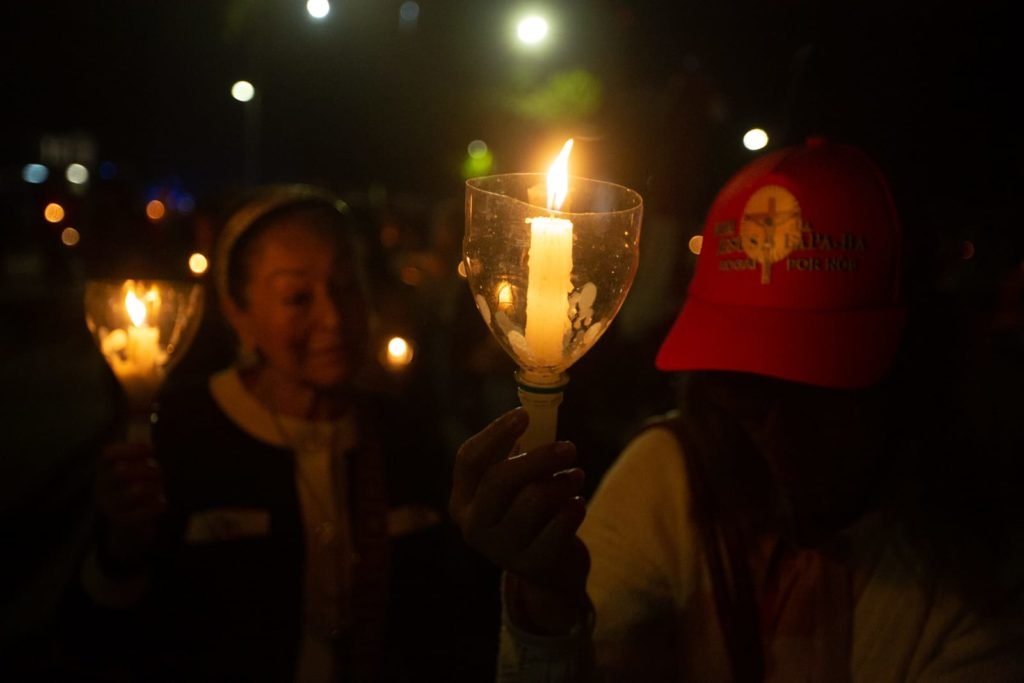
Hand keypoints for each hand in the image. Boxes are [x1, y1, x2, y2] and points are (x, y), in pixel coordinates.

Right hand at [95, 441, 165, 570]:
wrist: (132, 524)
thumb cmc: (137, 484)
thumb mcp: (137, 461)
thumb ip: (143, 437)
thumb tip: (155, 404)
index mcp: (105, 468)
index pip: (108, 455)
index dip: (129, 450)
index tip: (151, 449)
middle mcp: (102, 485)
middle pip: (120, 473)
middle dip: (145, 470)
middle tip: (161, 472)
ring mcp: (109, 505)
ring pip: (130, 493)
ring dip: (151, 488)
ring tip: (162, 488)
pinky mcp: (120, 522)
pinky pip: (136, 514)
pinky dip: (153, 507)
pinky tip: (162, 503)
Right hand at [450, 408, 589, 632]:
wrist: (550, 571)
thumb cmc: (531, 513)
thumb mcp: (515, 486)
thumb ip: (518, 455)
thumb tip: (534, 413)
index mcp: (462, 501)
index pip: (469, 460)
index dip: (496, 433)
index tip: (524, 414)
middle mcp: (474, 526)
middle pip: (501, 478)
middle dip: (539, 456)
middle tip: (570, 446)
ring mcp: (501, 549)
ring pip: (536, 498)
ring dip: (563, 481)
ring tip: (575, 477)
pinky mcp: (533, 564)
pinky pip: (562, 522)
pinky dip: (575, 505)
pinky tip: (577, 504)